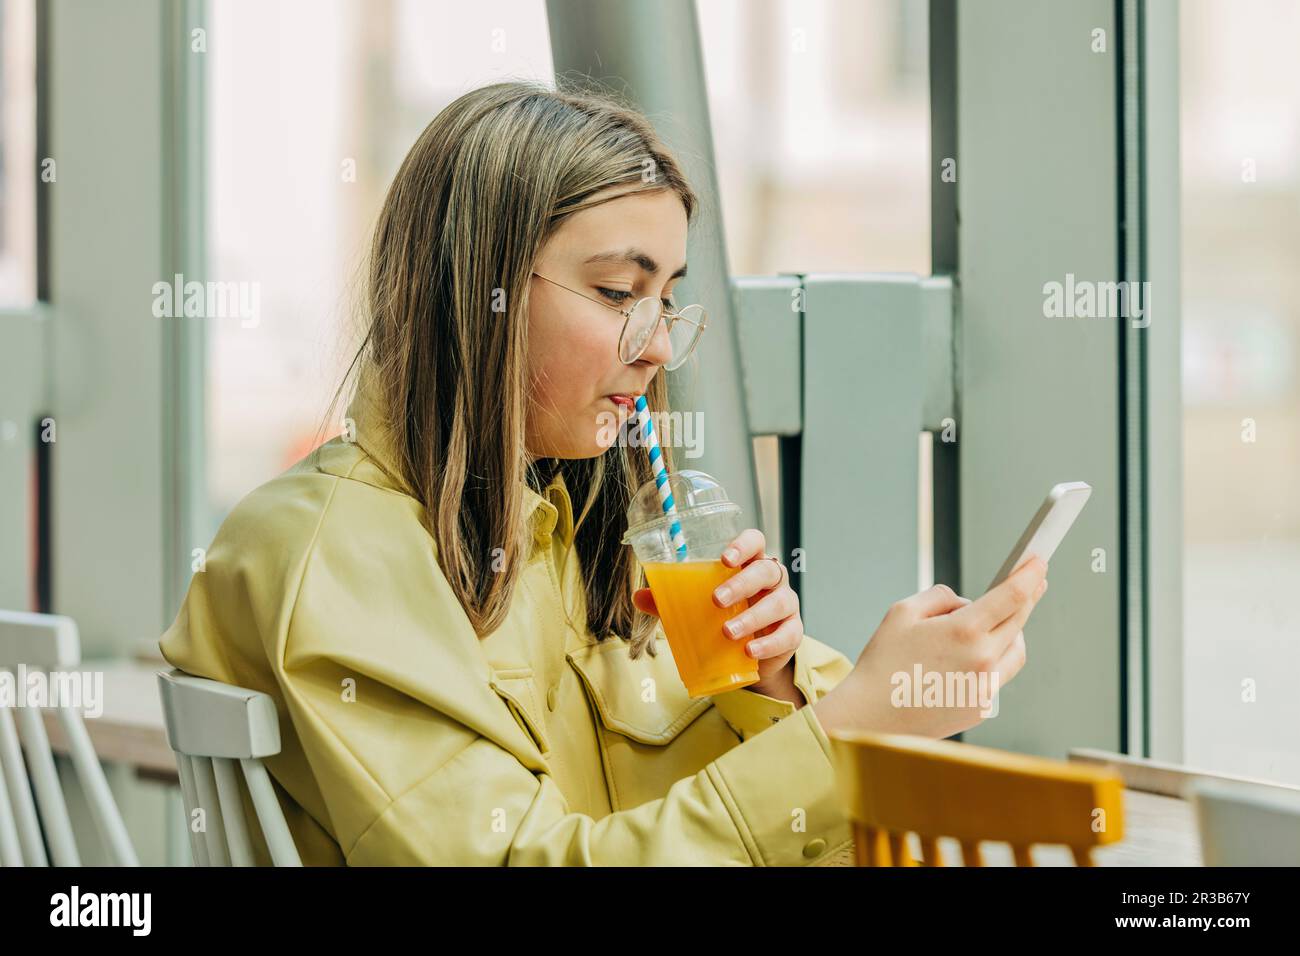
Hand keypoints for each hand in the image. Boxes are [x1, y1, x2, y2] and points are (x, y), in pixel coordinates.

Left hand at [632, 528, 803, 700]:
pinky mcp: (792, 632)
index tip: (724, 559)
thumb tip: (639, 596)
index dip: (744, 545)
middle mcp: (772, 580)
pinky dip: (769, 643)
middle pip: (767, 570)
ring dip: (753, 617)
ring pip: (779, 602)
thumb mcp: (698, 608)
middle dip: (742, 583)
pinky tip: (750, 650)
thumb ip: (672, 601)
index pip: (755, 541)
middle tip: (716, 600)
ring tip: (728, 632)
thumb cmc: (725, 618)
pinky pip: (788, 634)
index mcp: (750, 564)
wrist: (749, 656)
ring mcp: (786, 604)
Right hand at [812, 555, 1048, 738]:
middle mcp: (983, 660)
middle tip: (1033, 583)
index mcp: (964, 631)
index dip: (1029, 575)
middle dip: (1028, 598)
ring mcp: (985, 688)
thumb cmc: (882, 662)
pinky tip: (969, 659)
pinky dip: (992, 661)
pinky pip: (998, 677)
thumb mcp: (903, 612)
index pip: (1012, 596)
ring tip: (993, 624)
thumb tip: (967, 603)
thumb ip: (942, 597)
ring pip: (1016, 651)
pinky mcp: (981, 708)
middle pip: (1020, 621)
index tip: (1038, 563)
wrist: (871, 715)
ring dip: (1012, 633)